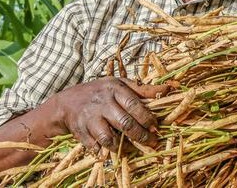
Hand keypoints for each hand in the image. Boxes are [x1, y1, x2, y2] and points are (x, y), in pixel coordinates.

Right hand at [52, 77, 169, 150]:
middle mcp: (102, 103)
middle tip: (152, 141)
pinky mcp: (81, 133)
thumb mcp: (120, 84)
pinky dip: (106, 151)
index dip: (147, 118)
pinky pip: (96, 147)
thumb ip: (143, 89)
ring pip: (110, 138)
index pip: (134, 105)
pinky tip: (113, 150)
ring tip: (132, 147)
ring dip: (124, 146)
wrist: (67, 102)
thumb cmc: (101, 92)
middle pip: (125, 123)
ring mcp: (90, 118)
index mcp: (114, 89)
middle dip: (141, 135)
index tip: (155, 126)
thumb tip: (168, 89)